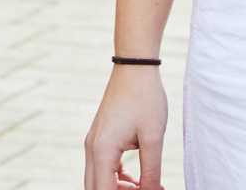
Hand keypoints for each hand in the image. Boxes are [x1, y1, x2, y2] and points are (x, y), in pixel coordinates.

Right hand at [82, 64, 167, 189]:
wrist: (135, 68)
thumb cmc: (145, 100)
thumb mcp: (153, 139)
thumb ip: (151, 172)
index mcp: (102, 150)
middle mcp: (92, 148)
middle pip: (95, 187)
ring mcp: (94, 141)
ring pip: (98, 178)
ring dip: (117, 189)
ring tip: (146, 187)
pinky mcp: (101, 137)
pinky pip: (103, 166)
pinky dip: (116, 178)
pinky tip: (137, 179)